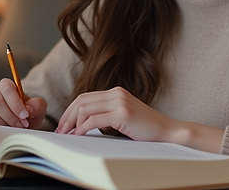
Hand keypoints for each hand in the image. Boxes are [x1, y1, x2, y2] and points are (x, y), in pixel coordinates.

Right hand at [0, 78, 47, 128]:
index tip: (25, 116)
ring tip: (10, 128)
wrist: (12, 125)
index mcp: (5, 84)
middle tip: (20, 125)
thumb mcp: (36, 110)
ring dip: (1, 123)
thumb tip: (29, 108)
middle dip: (10, 116)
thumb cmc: (23, 115)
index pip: (8, 89)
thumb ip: (37, 105)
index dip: (16, 103)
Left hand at [55, 86, 195, 144]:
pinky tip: (78, 136)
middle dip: (67, 117)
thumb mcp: (124, 116)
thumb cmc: (146, 129)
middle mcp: (116, 93)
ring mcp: (119, 102)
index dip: (70, 111)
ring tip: (68, 136)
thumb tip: (83, 123)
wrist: (168, 132)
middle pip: (81, 101)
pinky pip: (93, 120)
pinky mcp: (122, 113)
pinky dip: (82, 129)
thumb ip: (107, 114)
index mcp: (116, 92)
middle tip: (60, 132)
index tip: (63, 125)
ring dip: (72, 123)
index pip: (85, 97)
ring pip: (84, 109)